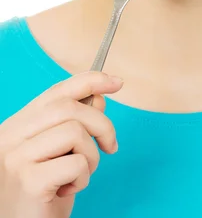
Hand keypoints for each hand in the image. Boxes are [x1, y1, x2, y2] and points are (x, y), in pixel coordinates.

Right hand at [0, 71, 123, 217]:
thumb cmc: (43, 192)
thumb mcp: (59, 152)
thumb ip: (74, 122)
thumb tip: (99, 97)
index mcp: (18, 124)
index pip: (57, 91)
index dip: (90, 81)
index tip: (117, 82)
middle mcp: (11, 136)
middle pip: (70, 108)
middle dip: (102, 125)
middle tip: (110, 147)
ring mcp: (17, 157)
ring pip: (75, 132)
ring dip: (91, 156)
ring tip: (80, 175)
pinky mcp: (29, 181)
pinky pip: (76, 163)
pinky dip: (83, 178)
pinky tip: (68, 190)